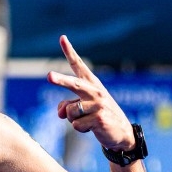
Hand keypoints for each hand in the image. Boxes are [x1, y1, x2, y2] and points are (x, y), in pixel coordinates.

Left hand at [46, 35, 134, 150]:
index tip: (62, 38)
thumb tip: (60, 113)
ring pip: (70, 112)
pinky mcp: (99, 118)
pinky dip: (81, 129)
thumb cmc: (99, 117)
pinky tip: (93, 128)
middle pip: (74, 84)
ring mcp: (98, 104)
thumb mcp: (83, 109)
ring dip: (73, 120)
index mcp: (91, 84)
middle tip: (49, 76)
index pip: (78, 65)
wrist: (122, 133)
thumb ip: (68, 106)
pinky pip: (76, 125)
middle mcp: (95, 91)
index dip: (70, 51)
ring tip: (87, 120)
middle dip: (60, 80)